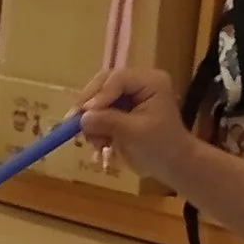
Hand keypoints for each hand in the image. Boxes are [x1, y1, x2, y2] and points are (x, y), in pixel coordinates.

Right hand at [72, 66, 190, 185]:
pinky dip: (93, 127)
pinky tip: (98, 143)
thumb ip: (109, 122)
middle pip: (104, 83)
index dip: (100, 95)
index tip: (85, 114)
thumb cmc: (160, 147)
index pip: (119, 79)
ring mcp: (127, 95)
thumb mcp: (136, 134)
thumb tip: (82, 118)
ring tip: (92, 140)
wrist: (170, 165)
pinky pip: (97, 112)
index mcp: (150, 82)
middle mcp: (138, 82)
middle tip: (73, 121)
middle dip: (89, 104)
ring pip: (97, 97)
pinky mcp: (118, 109)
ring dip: (90, 118)